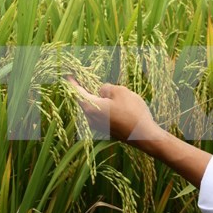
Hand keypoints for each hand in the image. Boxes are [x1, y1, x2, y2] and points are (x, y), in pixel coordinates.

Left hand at [67, 76, 211, 187]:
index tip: (68, 76)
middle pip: (83, 102)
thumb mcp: (120, 91)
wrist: (144, 135)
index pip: (77, 92)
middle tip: (86, 81)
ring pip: (93, 109)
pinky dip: (102, 109)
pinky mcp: (106, 131)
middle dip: (84, 91)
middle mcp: (91, 119)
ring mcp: (98, 127)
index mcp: (91, 107)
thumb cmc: (132, 111)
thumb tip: (101, 91)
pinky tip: (112, 105)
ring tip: (103, 92)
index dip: (72, 83)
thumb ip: (107, 88)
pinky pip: (100, 116)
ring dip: (96, 100)